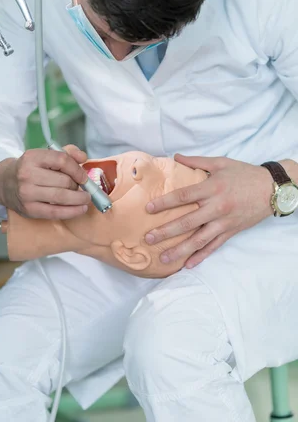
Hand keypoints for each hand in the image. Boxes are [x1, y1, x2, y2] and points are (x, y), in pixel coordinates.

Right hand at [0, 145, 90, 218]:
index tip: (84, 176)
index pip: (62, 160)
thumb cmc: (31, 168)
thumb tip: (83, 158)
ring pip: (61, 196)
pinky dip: (72, 211)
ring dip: (79, 199)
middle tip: (81, 187)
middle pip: (64, 180)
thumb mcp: (45, 155)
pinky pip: (55, 212)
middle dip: (77, 185)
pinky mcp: (29, 209)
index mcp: (32, 157)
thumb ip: (67, 153)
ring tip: (86, 198)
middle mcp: (27, 174)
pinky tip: (81, 209)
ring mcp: (27, 193)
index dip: (77, 169)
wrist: (5, 182)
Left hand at [145, 154, 273, 267]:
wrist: (271, 188)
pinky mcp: (231, 232)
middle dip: (166, 231)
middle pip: (187, 222)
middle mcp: (217, 207)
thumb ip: (196, 161)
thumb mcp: (220, 162)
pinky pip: (214, 246)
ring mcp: (224, 222)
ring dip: (180, 250)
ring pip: (199, 239)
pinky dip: (201, 256)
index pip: (183, 196)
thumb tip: (175, 157)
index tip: (148, 208)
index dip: (164, 203)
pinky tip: (188, 264)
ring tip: (164, 258)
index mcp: (212, 188)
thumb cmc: (244, 174)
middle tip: (148, 237)